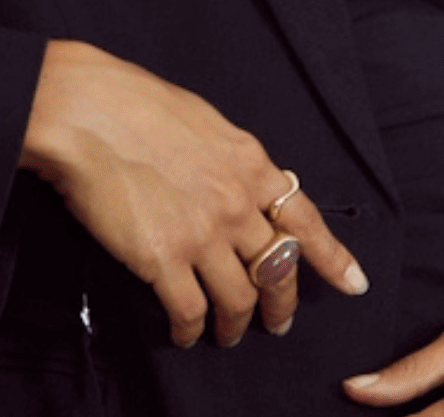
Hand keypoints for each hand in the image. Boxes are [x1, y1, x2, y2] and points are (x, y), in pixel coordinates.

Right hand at [19, 40, 366, 347]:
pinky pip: (189, 310)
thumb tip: (237, 181)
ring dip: (235, 325)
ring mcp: (202, 235)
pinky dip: (191, 329)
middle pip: (277, 269)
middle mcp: (237, 205)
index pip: (307, 221)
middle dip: (281, 304)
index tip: (354, 283)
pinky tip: (185, 333)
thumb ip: (232, 162)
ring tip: (228, 336)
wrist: (88, 113)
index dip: (333, 258)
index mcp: (252, 166)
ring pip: (239, 298)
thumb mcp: (209, 125)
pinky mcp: (161, 260)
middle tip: (278, 324)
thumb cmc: (138, 106)